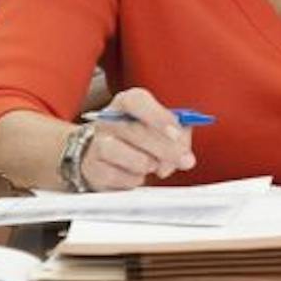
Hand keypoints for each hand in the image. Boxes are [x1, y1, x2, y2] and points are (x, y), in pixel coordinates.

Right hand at [80, 87, 196, 190]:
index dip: (159, 117)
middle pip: (137, 132)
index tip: (177, 134)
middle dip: (167, 149)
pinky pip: (124, 178)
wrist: (104, 157)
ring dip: (151, 165)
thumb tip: (184, 150)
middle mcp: (108, 120)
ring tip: (154, 164)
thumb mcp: (161, 127)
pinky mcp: (94, 169)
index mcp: (126, 102)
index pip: (136, 101)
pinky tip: (137, 173)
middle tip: (186, 160)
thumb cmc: (140, 138)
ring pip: (131, 157)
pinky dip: (137, 179)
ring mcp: (97, 144)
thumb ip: (178, 133)